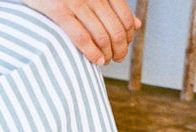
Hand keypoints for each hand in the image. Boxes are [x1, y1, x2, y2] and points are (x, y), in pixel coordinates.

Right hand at [21, 0, 141, 65]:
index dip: (128, 37)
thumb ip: (115, 7)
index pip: (126, 18)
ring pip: (102, 37)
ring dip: (108, 55)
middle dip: (120, 50)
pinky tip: (97, 61)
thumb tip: (137, 25)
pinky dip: (93, 54)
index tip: (124, 46)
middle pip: (116, 31)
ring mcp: (75, 1)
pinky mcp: (58, 10)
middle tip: (117, 58)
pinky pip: (82, 38)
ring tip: (106, 61)